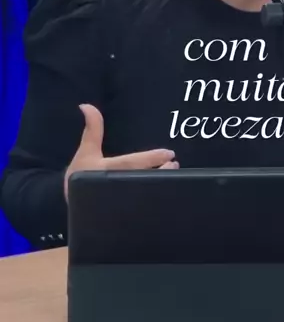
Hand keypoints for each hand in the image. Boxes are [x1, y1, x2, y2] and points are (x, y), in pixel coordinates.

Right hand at [64, 104, 178, 200]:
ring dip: (163, 184)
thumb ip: (92, 129)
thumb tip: (87, 105)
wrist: (70, 207)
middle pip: (143, 180)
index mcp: (106, 171)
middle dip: (163, 172)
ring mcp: (120, 203)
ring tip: (174, 173)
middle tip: (175, 163)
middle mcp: (115, 188)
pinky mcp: (123, 215)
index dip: (151, 158)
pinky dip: (156, 201)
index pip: (132, 163)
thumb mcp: (85, 152)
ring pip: (146, 195)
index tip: (169, 153)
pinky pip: (143, 208)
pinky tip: (166, 193)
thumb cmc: (79, 176)